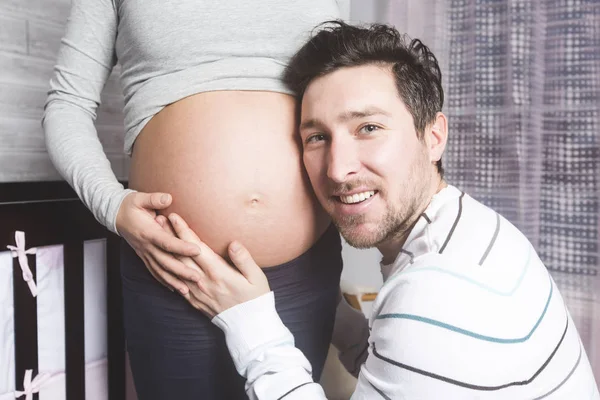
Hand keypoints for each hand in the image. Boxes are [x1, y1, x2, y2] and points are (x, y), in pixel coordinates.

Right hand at [116, 191, 201, 293]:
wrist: (114, 215)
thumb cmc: (129, 206)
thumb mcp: (139, 198)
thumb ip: (154, 199)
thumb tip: (168, 198)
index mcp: (148, 232)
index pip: (167, 242)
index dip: (182, 247)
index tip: (197, 250)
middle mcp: (146, 246)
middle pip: (165, 262)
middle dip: (181, 271)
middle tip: (198, 278)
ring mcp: (144, 253)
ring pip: (159, 271)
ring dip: (173, 282)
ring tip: (187, 291)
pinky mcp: (143, 257)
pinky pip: (154, 272)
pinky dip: (164, 281)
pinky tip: (174, 289)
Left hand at [155, 213, 269, 317]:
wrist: (248, 326)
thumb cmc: (255, 298)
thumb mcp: (256, 277)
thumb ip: (244, 259)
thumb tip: (233, 243)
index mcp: (218, 273)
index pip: (196, 248)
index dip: (184, 231)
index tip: (174, 217)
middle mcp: (203, 281)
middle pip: (181, 255)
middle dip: (169, 236)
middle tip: (157, 220)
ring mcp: (196, 292)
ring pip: (175, 267)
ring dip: (165, 250)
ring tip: (157, 236)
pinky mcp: (194, 300)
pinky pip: (176, 283)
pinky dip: (167, 271)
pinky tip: (162, 262)